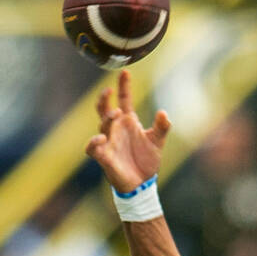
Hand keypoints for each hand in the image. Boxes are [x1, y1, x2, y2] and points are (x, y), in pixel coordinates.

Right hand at [85, 70, 170, 192]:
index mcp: (128, 122)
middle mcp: (116, 129)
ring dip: (107, 117)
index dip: (124, 86)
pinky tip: (101, 138)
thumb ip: (162, 127)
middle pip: (105, 108)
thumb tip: (163, 112)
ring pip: (102, 124)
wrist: (142, 184)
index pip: (124, 99)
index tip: (126, 72)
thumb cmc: (147, 161)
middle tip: (110, 90)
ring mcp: (109, 142)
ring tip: (115, 113)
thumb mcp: (157, 141)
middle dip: (105, 98)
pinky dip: (94, 142)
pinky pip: (93, 148)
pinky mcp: (104, 157)